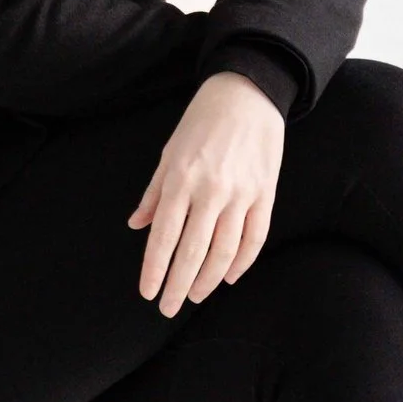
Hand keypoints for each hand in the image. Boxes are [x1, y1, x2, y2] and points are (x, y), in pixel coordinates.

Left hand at [127, 70, 285, 314]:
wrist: (247, 94)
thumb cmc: (201, 122)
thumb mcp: (169, 153)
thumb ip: (154, 193)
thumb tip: (137, 226)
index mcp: (181, 180)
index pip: (163, 237)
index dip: (154, 269)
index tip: (148, 292)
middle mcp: (210, 191)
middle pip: (192, 251)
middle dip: (178, 285)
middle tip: (168, 307)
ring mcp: (241, 194)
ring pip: (224, 251)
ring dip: (208, 279)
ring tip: (195, 295)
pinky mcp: (265, 194)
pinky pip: (254, 238)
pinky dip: (242, 262)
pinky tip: (228, 277)